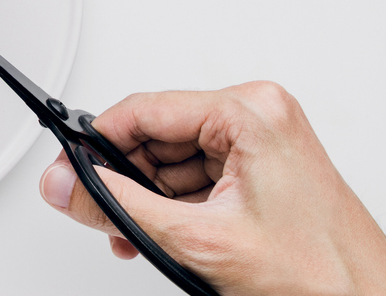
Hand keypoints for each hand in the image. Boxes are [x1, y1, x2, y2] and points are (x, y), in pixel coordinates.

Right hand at [39, 82, 385, 294]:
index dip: (97, 143)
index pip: (146, 109)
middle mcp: (258, 115)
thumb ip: (119, 207)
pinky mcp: (262, 165)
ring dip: (149, 198)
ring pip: (172, 158)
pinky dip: (175, 204)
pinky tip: (168, 233)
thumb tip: (67, 185)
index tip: (68, 170)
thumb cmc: (318, 275)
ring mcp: (262, 139)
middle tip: (103, 215)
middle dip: (127, 180)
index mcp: (250, 112)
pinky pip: (197, 173)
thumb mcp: (198, 239)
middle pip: (157, 134)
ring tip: (141, 236)